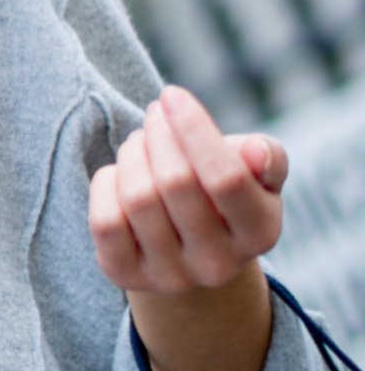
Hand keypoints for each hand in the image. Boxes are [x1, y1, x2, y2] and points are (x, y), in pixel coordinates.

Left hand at [90, 86, 287, 295]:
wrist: (189, 248)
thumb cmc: (224, 193)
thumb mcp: (257, 173)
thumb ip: (266, 157)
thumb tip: (254, 151)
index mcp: (260, 233)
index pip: (226, 177)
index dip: (193, 129)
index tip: (172, 95)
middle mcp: (218, 264)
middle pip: (175, 183)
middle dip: (157, 135)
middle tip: (154, 116)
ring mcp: (170, 276)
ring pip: (137, 198)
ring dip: (132, 155)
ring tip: (139, 142)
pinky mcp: (125, 276)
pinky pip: (105, 221)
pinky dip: (106, 183)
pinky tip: (119, 174)